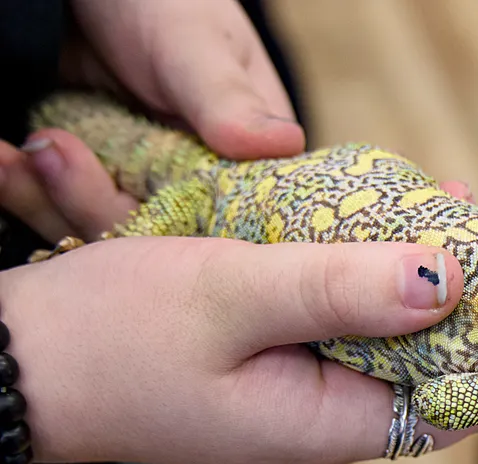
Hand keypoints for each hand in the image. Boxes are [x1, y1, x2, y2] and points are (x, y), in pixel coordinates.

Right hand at [0, 236, 477, 463]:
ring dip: (407, 287)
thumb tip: (449, 278)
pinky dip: (360, 288)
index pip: (457, 406)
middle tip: (471, 222)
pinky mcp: (271, 378)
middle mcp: (324, 428)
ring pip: (383, 347)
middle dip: (457, 304)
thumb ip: (342, 287)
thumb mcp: (233, 294)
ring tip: (433, 213)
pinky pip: (339, 335)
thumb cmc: (112, 335)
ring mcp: (297, 406)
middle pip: (426, 372)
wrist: (17, 363)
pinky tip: (365, 238)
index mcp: (328, 427)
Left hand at [4, 0, 475, 242]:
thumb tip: (282, 144)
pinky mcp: (87, 182)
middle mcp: (197, 185)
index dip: (188, 229)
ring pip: (102, 230)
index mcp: (248, 162)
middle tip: (53, 153)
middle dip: (97, 204)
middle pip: (158, 238)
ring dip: (50, 197)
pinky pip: (58, 207)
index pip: (233, 225)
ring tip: (20, 154)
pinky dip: (27, 186)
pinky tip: (8, 158)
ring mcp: (138, 185)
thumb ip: (227, 98)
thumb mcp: (193, 42)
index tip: (136, 204)